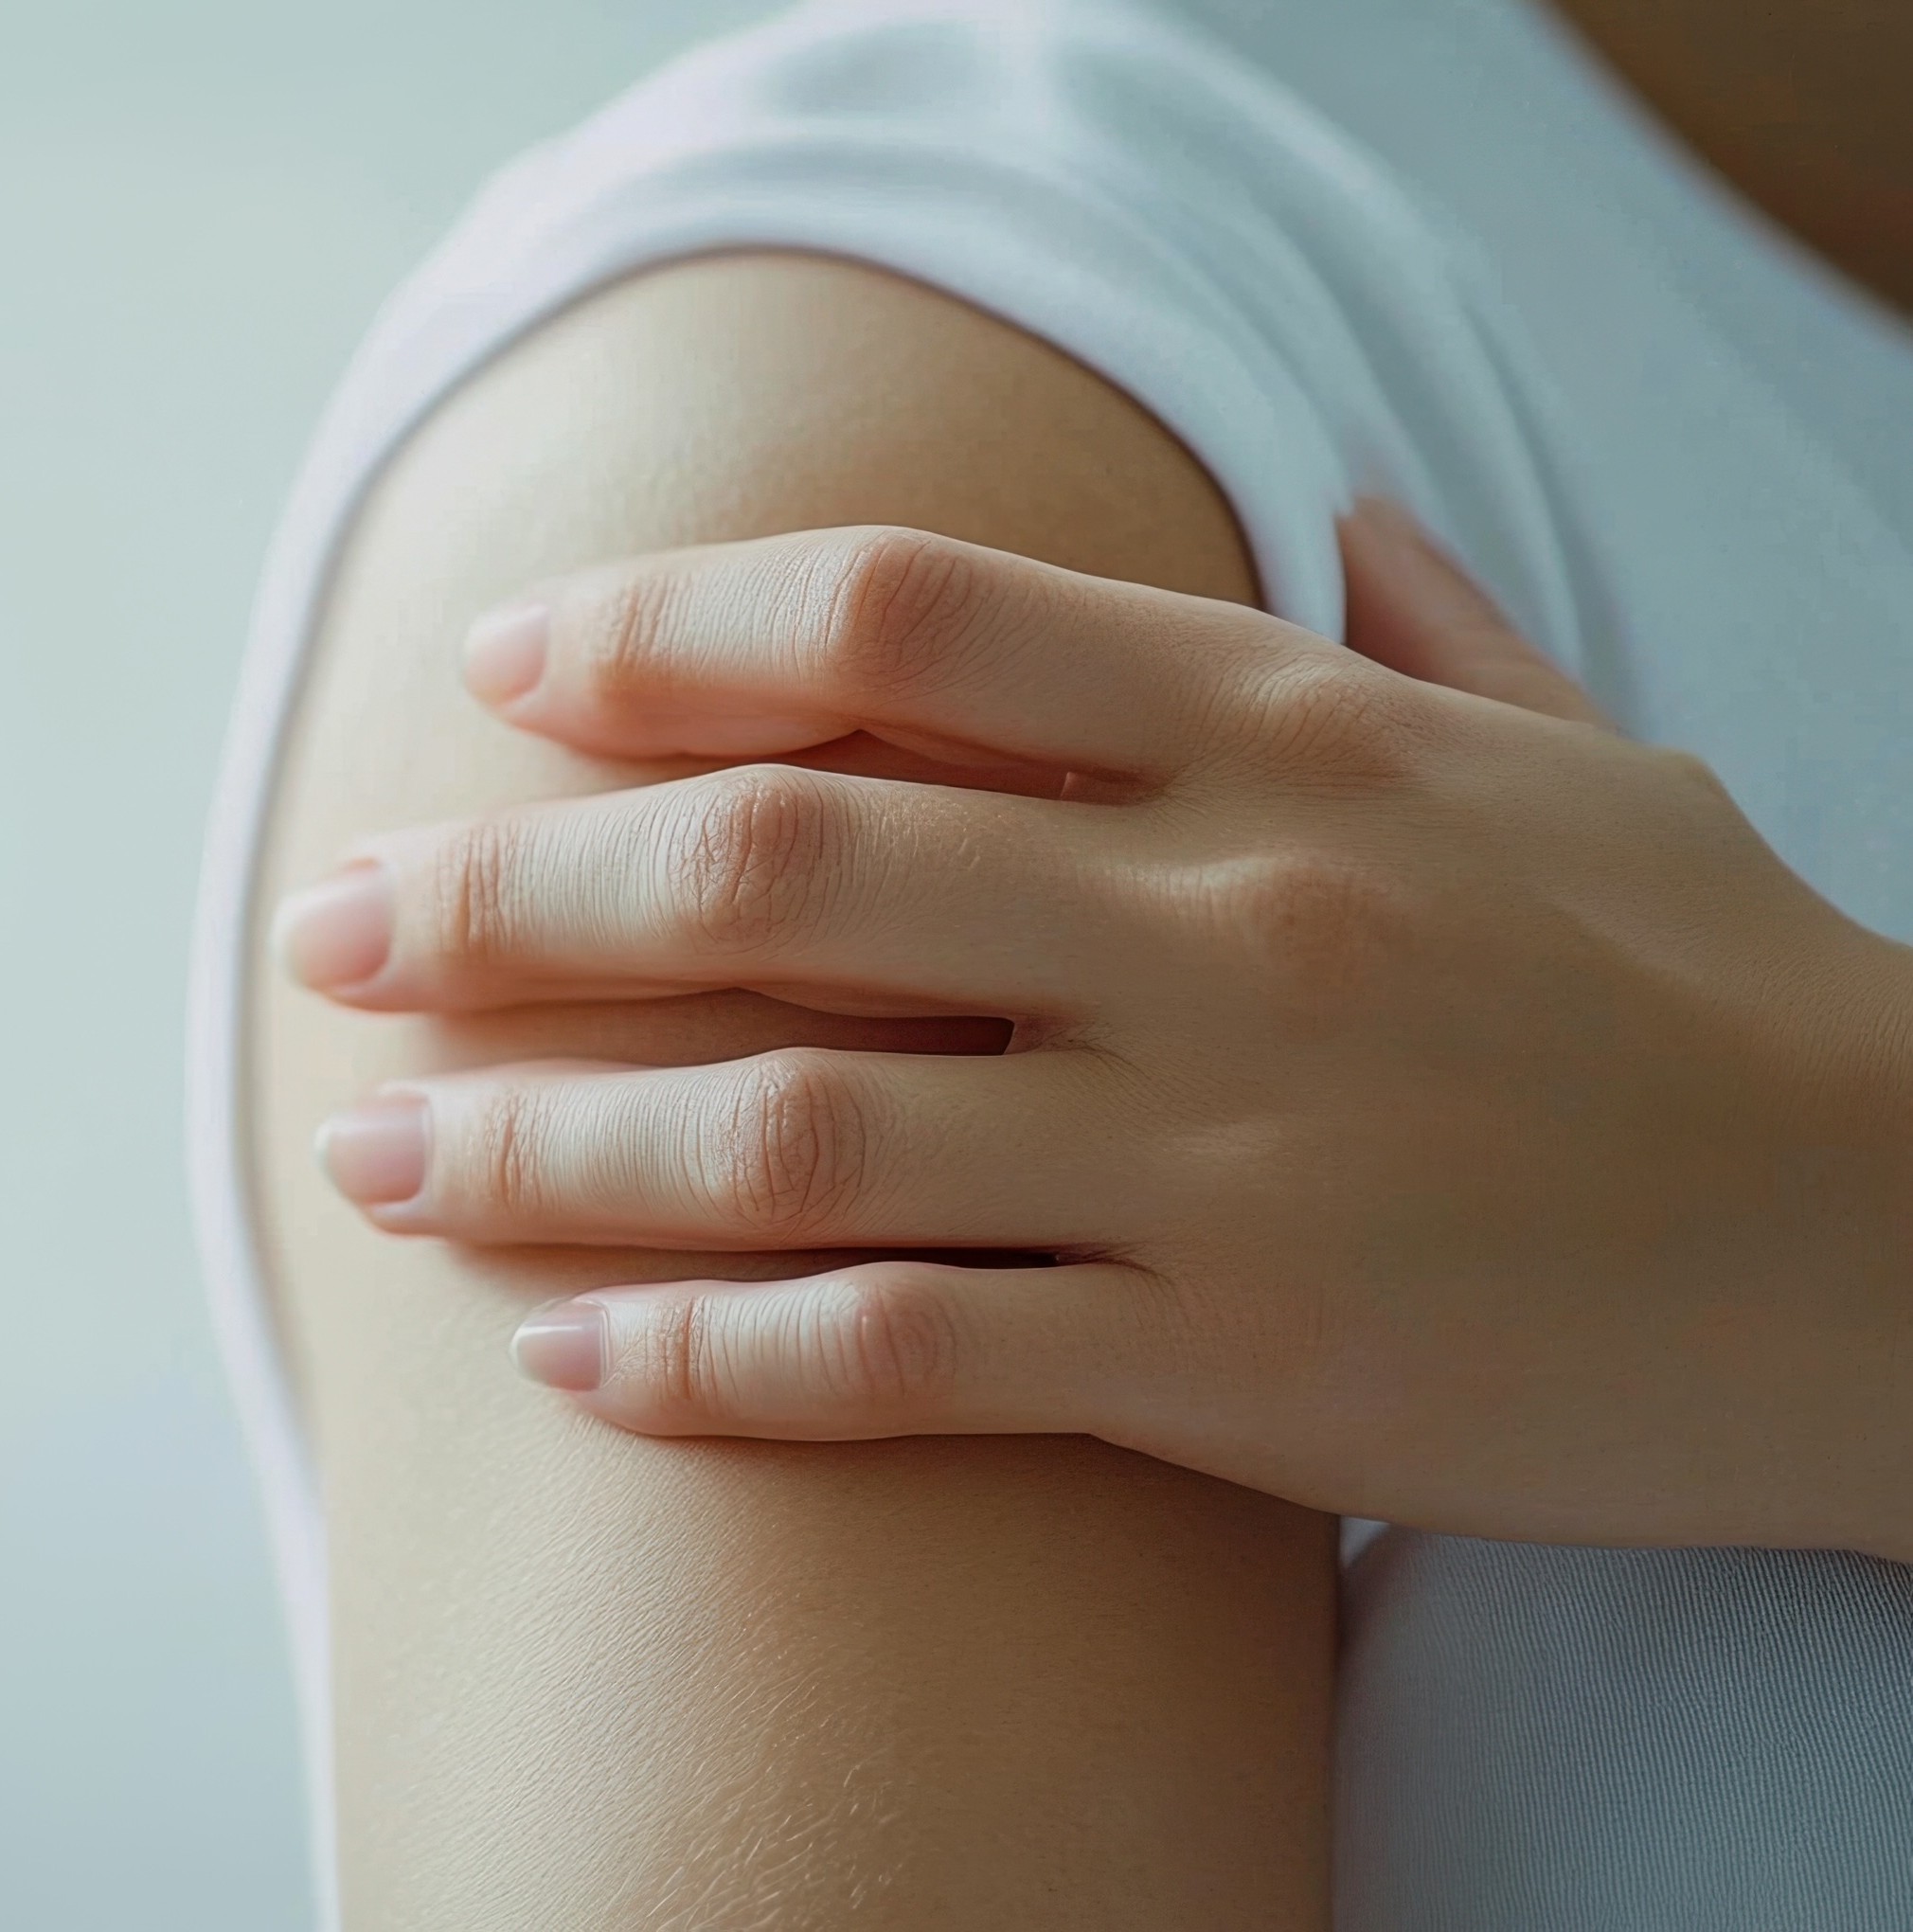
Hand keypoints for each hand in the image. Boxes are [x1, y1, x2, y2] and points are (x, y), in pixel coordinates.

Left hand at [277, 507, 1912, 1555]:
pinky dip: (708, 1357)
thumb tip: (1327, 498)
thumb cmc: (1723, 984)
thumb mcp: (1577, 750)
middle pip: (773, 872)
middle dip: (512, 892)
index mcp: (1290, 737)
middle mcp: (1219, 923)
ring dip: (541, 1141)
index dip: (665, 636)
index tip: (515, 675)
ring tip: (373, 1149)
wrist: (1898, 1249)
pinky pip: (900, 1361)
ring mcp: (1215, 1158)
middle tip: (343, 920)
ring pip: (788, 1135)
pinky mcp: (1233, 1371)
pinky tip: (572, 1348)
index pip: (895, 626)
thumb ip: (1417, 621)